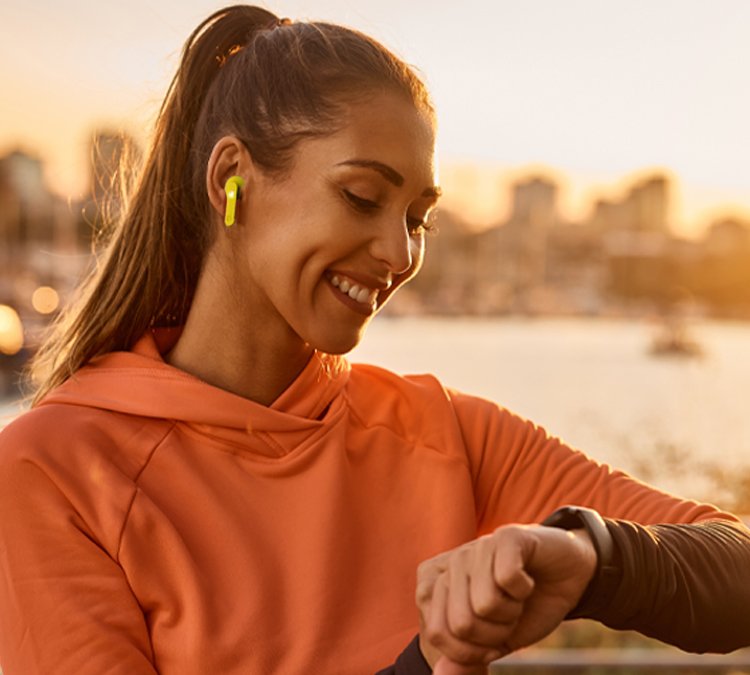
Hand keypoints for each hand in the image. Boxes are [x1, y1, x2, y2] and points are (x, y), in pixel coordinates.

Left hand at [416, 524, 596, 673]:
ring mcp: (476, 547)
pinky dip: (525, 590)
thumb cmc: (526, 608)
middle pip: (461, 624)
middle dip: (494, 634)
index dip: (472, 650)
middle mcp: (451, 563)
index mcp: (437, 586)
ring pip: (484, 604)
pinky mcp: (505, 536)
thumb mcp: (494, 641)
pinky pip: (507, 579)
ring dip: (512, 613)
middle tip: (508, 615)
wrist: (568, 577)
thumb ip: (465, 658)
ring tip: (517, 597)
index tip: (491, 636)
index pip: (437, 634)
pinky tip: (528, 580)